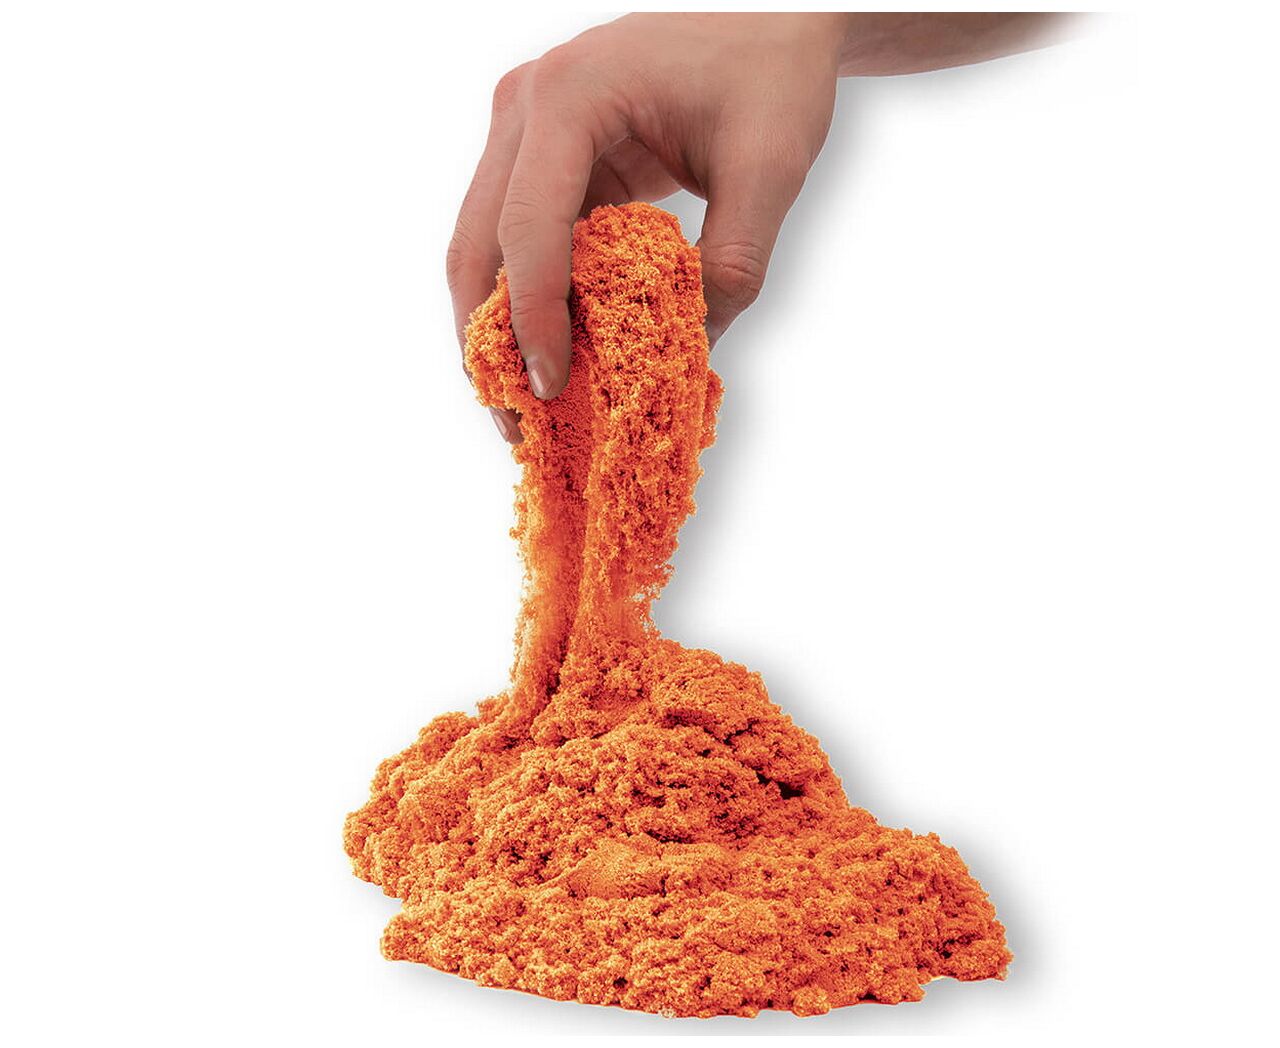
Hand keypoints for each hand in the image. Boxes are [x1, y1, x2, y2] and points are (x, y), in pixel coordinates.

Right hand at [447, 13, 844, 441]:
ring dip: (498, 327)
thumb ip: (733, 264)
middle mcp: (526, 107)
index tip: (554, 388)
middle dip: (492, 338)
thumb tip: (687, 358)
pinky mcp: (540, 157)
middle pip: (478, 241)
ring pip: (482, 247)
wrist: (772, 19)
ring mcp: (523, 130)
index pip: (529, 224)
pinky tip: (550, 355)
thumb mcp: (769, 170)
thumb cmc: (771, 74)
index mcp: (570, 96)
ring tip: (523, 407)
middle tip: (517, 424)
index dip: (534, 316)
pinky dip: (527, 302)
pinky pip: (517, 240)